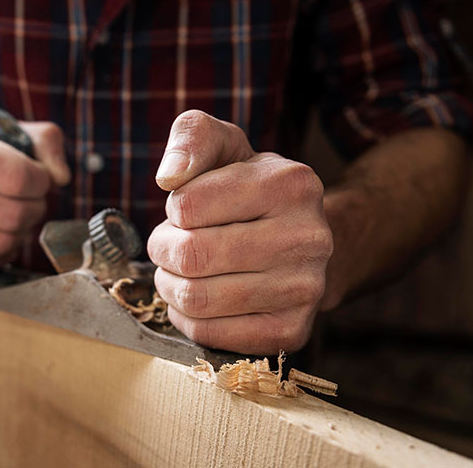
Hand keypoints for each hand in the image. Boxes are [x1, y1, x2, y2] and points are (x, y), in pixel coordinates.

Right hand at [0, 120, 69, 272]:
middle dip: (34, 209)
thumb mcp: (5, 133)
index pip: (17, 177)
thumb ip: (45, 142)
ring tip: (12, 218)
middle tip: (29, 201)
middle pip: (14, 214)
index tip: (38, 178)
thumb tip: (61, 177)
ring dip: (20, 234)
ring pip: (3, 243)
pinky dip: (1, 254)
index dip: (41, 181)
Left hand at [147, 110, 332, 354]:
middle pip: (191, 255)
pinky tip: (200, 299)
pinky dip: (188, 318)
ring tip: (181, 271)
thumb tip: (169, 175)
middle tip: (171, 244)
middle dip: (164, 249)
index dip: (173, 209)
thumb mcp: (225, 146)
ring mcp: (305, 289)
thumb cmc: (248, 189)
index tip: (187, 209)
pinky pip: (209, 335)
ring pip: (196, 299)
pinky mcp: (291, 331)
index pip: (187, 205)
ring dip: (171, 285)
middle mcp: (308, 237)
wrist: (300, 240)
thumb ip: (192, 138)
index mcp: (291, 183)